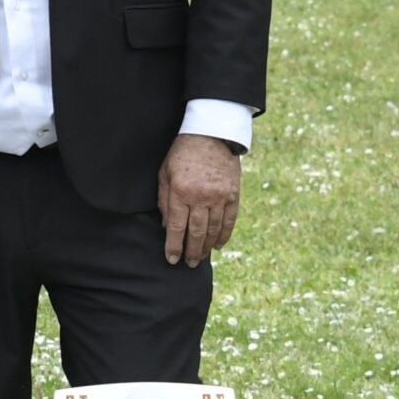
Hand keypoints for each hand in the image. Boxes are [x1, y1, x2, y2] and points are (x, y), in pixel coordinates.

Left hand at [158, 134, 240, 267]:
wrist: (211, 133)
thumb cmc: (182, 154)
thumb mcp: (165, 173)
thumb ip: (164, 201)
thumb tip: (167, 227)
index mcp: (181, 192)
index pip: (177, 227)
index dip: (174, 246)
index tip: (172, 259)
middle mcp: (201, 197)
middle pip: (196, 233)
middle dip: (191, 252)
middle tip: (188, 264)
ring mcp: (220, 196)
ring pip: (213, 230)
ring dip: (206, 247)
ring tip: (200, 258)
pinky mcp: (233, 194)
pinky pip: (230, 220)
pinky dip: (224, 235)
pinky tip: (218, 245)